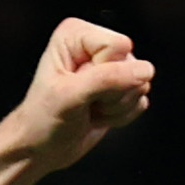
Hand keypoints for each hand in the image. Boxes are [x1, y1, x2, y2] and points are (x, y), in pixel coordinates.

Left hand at [2, 19, 156, 178]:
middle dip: (112, 93)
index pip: (119, 46)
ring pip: (140, 83)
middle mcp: (95, 45)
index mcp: (77, 35)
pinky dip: (121, 115)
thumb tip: (144, 70)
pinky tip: (98, 115)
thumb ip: (107, 79)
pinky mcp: (121, 87)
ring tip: (89, 109)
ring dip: (115, 106)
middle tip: (85, 103)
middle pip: (132, 65)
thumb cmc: (42, 121)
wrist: (40, 149)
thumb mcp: (70, 97)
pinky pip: (140, 99)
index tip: (80, 89)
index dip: (105, 73)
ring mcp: (110, 67)